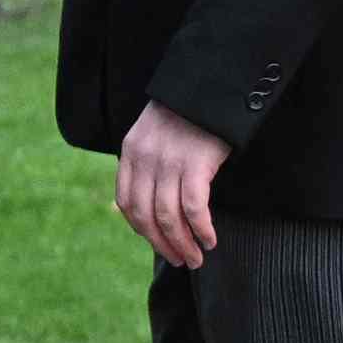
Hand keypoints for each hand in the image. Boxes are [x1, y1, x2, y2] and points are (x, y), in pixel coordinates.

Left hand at [114, 101, 231, 266]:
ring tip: (197, 257)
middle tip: (181, 260)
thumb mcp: (159, 130)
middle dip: (162, 244)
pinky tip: (210, 238)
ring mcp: (169, 161)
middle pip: (145, 215)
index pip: (127, 201)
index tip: (159, 243)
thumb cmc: (194, 109)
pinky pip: (193, 207)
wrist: (215, 82)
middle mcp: (145, 158)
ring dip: (182, 243)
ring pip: (168, 217)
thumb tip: (158, 200)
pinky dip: (201, 228)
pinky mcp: (195, 163)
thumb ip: (152, 159)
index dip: (141, 229)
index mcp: (131, 150)